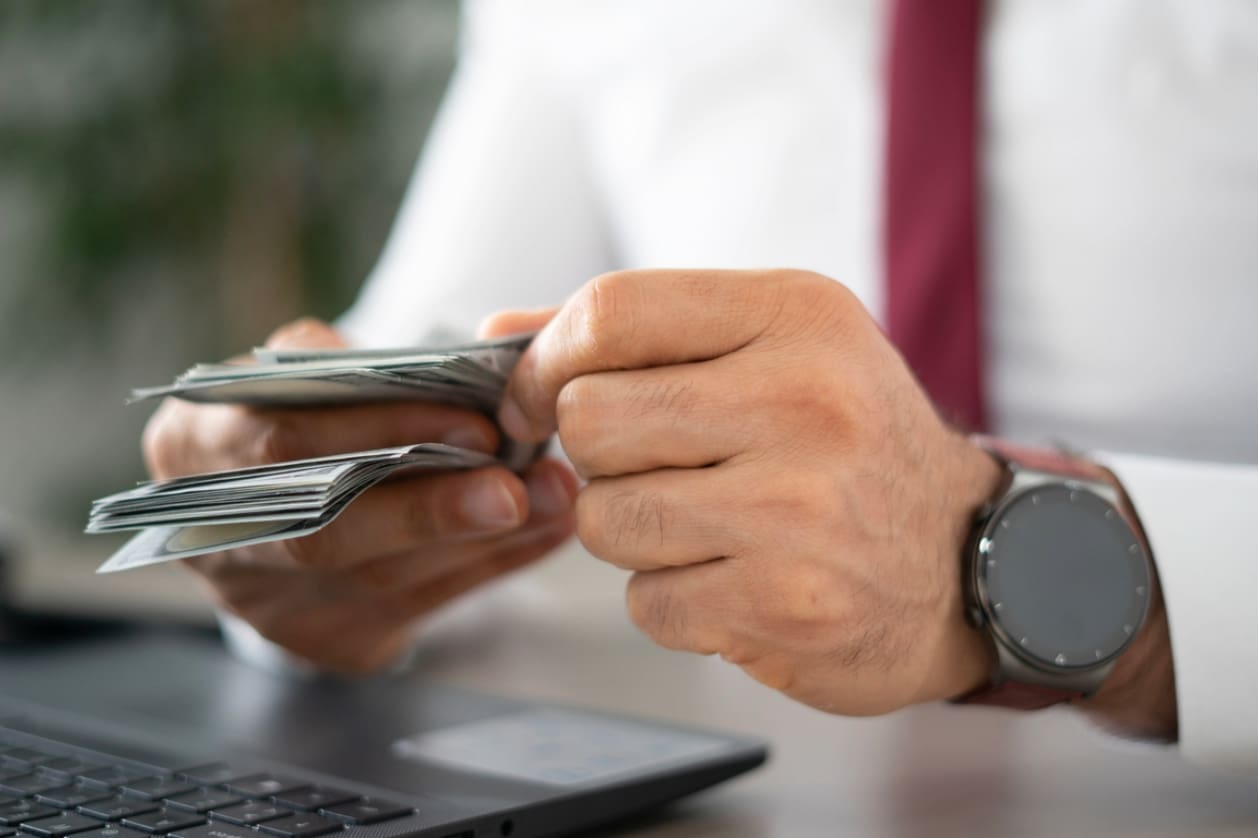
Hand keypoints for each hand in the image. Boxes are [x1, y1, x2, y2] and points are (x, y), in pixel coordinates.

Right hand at [143, 316, 576, 673]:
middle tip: (516, 485)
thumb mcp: (299, 374)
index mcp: (194, 444)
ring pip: (388, 579)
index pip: (288, 441)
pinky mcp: (329, 642)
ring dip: (484, 539)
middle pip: (328, 533)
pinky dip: (494, 566)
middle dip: (431, 509)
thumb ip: (347, 368)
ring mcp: (271, 605)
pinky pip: (424, 608)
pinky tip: (545, 529)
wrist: (270, 502)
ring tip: (553, 495)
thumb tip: (453, 370)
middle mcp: (220, 538)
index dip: (384, 431)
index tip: (473, 419)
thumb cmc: (299, 415)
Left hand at [497, 269, 1003, 714]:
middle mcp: (803, 401)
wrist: (971, 560)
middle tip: (654, 466)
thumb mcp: (773, 349)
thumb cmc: (850, 443)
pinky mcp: (783, 603)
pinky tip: (734, 578)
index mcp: (795, 316)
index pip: (612, 310)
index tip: (539, 398)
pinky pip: (645, 601)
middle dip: (597, 455)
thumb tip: (497, 335)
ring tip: (706, 524)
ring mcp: (796, 509)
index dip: (546, 360)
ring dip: (632, 532)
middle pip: (590, 418)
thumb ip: (637, 336)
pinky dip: (671, 598)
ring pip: (604, 518)